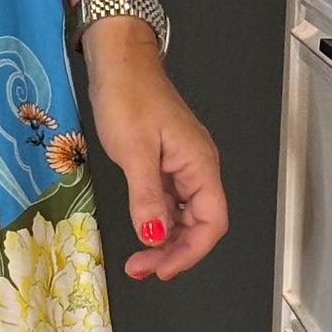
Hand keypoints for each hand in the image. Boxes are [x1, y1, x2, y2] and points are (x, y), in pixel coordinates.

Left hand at [83, 26, 226, 282]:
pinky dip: (156, 221)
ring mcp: (181, 166)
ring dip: (164, 241)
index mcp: (200, 165)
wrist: (119, 62)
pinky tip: (141, 230)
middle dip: (173, 251)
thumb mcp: (134, 151)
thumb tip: (155, 238)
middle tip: (140, 269)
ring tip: (137, 260)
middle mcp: (197, 168)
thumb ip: (146, 197)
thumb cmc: (128, 97)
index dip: (190, 251)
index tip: (162, 269)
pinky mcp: (165, 163)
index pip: (212, 222)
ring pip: (183, 216)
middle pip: (199, 224)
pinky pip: (169, 202)